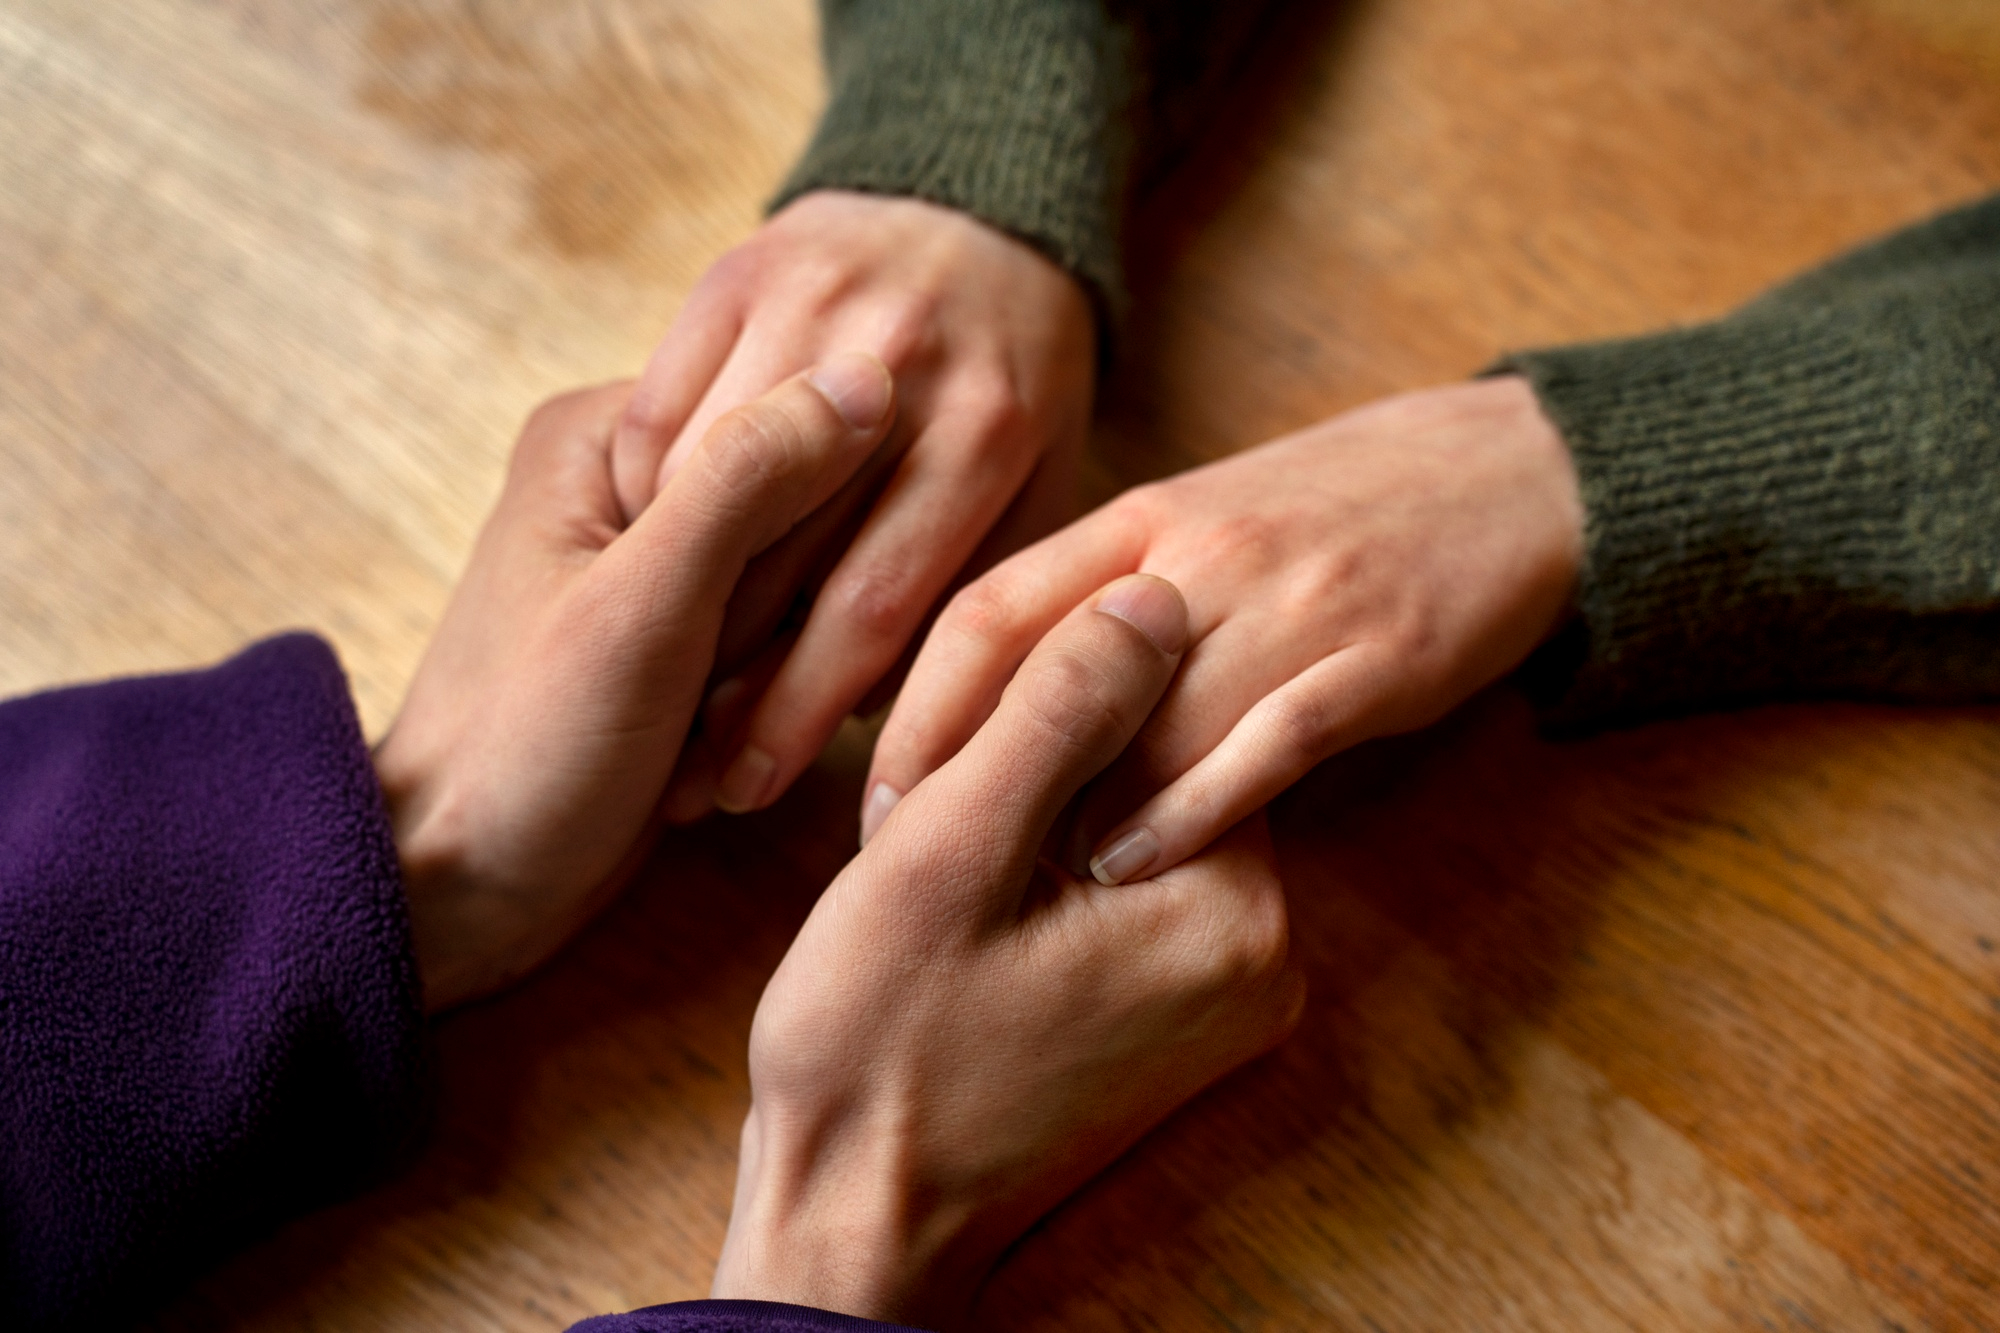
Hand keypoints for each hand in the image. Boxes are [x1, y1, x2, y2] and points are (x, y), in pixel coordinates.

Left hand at [373, 354, 895, 1011]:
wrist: (466, 889)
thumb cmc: (527, 748)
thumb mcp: (641, 608)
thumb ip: (746, 484)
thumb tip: (869, 377)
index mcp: (605, 430)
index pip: (778, 411)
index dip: (806, 518)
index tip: (741, 625)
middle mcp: (634, 476)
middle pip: (799, 497)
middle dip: (789, 610)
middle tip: (716, 699)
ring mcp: (666, 557)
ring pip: (805, 575)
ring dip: (785, 666)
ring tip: (708, 738)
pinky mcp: (694, 633)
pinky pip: (787, 635)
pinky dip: (777, 698)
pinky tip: (729, 754)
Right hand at [611, 190, 1096, 821]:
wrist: (977, 205)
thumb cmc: (1016, 375)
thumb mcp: (1046, 476)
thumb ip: (987, 582)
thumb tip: (900, 718)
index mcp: (986, 429)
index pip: (876, 605)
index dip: (806, 711)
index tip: (758, 785)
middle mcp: (897, 363)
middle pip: (782, 555)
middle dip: (729, 680)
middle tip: (692, 771)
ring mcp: (810, 305)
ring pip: (703, 483)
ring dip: (668, 597)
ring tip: (653, 691)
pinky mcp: (736, 273)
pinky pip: (660, 405)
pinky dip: (641, 493)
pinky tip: (644, 565)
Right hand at [711, 575, 1303, 1326]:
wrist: (853, 1222)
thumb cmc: (879, 1047)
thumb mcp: (949, 854)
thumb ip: (1058, 713)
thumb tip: (1159, 592)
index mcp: (1236, 908)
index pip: (1185, 709)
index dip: (1055, 690)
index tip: (956, 747)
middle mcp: (1265, 955)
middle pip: (1166, 763)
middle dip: (1047, 757)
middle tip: (933, 818)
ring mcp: (1226, 995)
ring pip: (1137, 818)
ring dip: (1042, 811)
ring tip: (942, 864)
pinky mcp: (1178, 1017)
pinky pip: (1127, 889)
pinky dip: (1052, 871)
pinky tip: (973, 903)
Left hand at [864, 376, 1584, 883]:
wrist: (1512, 471)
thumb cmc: (1336, 510)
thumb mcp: (1203, 523)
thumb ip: (1102, 595)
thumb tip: (993, 696)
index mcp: (1143, 518)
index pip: (990, 608)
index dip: (915, 707)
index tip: (869, 794)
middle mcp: (1198, 555)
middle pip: (1044, 667)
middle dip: (963, 770)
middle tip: (902, 860)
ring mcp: (1290, 602)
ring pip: (1147, 714)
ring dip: (1067, 809)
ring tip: (1004, 890)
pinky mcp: (1376, 654)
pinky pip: (1267, 737)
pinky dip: (1194, 806)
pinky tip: (1136, 865)